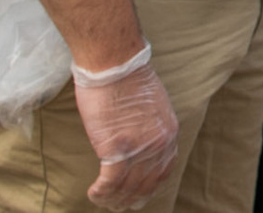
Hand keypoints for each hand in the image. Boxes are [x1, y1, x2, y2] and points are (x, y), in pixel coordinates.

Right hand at [73, 44, 179, 209]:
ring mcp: (139, 147)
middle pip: (147, 182)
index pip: (165, 169)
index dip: (151, 185)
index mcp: (169, 131)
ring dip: (114, 199)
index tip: (141, 194)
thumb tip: (139, 140)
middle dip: (132, 198)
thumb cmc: (128, 78)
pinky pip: (110, 182)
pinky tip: (93, 194)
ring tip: (103, 202)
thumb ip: (150, 126)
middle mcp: (160, 142)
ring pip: (127, 187)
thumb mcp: (153, 104)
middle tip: (119, 206)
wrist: (116, 64)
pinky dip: (101, 193)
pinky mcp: (117, 148)